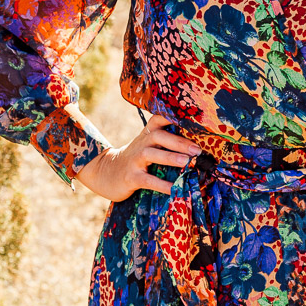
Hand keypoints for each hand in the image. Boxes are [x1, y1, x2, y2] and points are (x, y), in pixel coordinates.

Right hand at [75, 113, 203, 202]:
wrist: (107, 172)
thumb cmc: (136, 158)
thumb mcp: (148, 145)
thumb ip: (167, 141)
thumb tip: (198, 145)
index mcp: (148, 133)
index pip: (160, 119)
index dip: (173, 116)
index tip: (191, 117)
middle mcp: (142, 143)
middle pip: (160, 136)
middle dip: (179, 142)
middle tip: (197, 149)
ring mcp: (135, 160)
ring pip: (153, 155)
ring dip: (170, 157)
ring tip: (187, 162)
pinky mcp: (132, 177)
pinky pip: (149, 180)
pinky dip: (163, 185)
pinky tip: (175, 189)